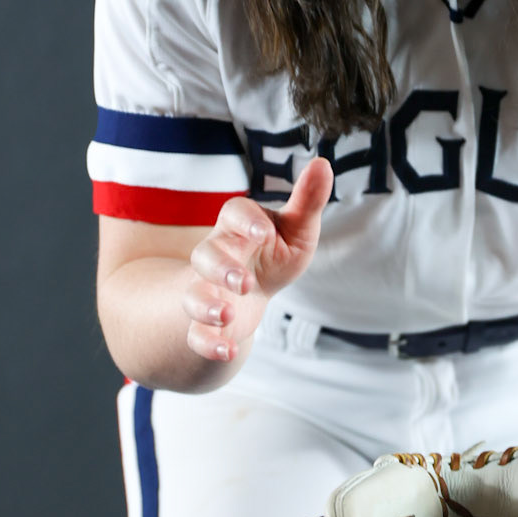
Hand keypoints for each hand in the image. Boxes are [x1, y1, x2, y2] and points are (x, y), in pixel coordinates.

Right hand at [184, 157, 333, 363]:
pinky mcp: (206, 324)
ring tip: (228, 315)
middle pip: (206, 255)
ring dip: (206, 306)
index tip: (263, 232)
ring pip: (193, 295)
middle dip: (222, 268)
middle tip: (245, 282)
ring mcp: (208, 292)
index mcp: (239, 228)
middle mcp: (217, 257)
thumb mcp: (294, 230)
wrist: (247, 298)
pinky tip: (228, 353)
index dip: (245, 221)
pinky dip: (208, 345)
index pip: (233, 214)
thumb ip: (307, 201)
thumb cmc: (272, 256)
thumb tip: (323, 164)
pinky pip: (196, 335)